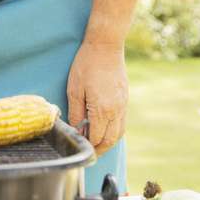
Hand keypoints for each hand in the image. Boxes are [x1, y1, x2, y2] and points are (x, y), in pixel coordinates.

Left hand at [66, 38, 127, 155]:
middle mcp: (116, 110)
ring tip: (97, 144)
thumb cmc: (86, 65)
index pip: (96, 137)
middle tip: (89, 153)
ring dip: (108, 142)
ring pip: (119, 133)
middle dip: (99, 148)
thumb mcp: (74, 89)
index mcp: (102, 109)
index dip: (88, 146)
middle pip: (110, 139)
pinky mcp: (125, 99)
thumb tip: (76, 130)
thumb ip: (76, 112)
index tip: (79, 148)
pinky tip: (105, 129)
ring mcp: (123, 105)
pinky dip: (114, 131)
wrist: (106, 46)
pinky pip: (122, 122)